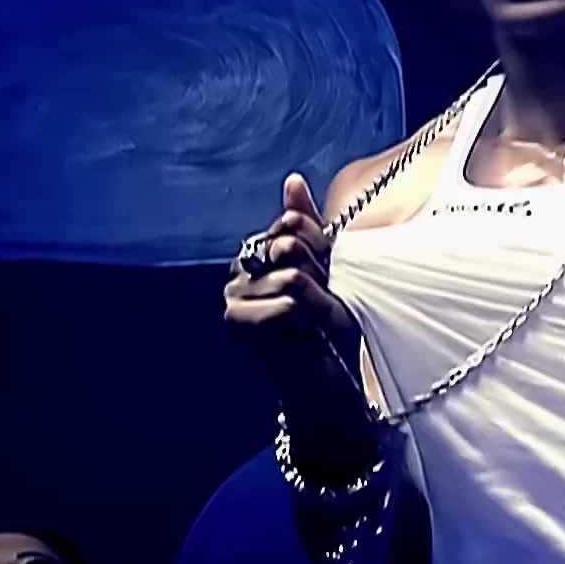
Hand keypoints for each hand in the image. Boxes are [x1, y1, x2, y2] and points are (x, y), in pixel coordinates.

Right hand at [223, 173, 356, 363]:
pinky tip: (308, 337)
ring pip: (291, 276)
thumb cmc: (329, 328)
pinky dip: (310, 321)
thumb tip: (293, 180)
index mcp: (258, 252)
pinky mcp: (237, 321)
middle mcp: (238, 271)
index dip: (322, 248)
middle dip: (320, 275)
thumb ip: (309, 226)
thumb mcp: (327, 268)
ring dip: (319, 301)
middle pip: (289, 246)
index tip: (330, 278)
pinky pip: (288, 303)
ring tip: (320, 322)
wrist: (327, 383)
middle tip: (325, 304)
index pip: (292, 224)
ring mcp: (234, 296)